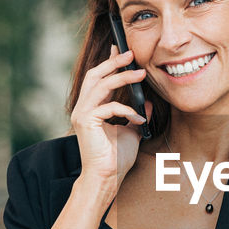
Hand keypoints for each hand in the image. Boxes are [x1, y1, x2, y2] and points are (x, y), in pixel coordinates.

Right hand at [70, 45, 151, 189]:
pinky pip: (107, 107)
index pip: (99, 78)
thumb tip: (147, 102)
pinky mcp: (85, 122)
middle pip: (95, 75)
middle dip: (113, 62)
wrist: (106, 179)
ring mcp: (82, 114)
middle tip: (131, 54)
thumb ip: (136, 115)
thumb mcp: (131, 131)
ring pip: (101, 85)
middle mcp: (83, 108)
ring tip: (141, 74)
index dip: (110, 62)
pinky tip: (139, 119)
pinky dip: (126, 110)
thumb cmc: (116, 158)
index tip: (123, 50)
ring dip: (122, 77)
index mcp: (92, 108)